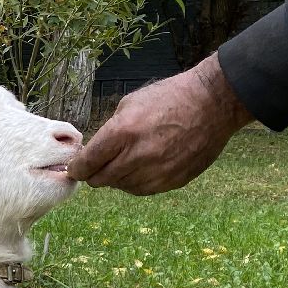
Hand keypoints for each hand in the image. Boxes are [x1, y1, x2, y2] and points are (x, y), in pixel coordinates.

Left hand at [67, 53, 255, 194]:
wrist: (212, 103)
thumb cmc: (169, 97)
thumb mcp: (130, 104)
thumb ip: (109, 132)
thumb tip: (94, 152)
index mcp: (122, 133)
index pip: (86, 165)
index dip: (77, 168)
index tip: (75, 168)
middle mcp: (137, 157)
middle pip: (100, 181)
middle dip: (94, 173)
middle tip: (98, 164)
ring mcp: (155, 172)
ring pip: (120, 186)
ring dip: (117, 177)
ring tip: (128, 159)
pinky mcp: (171, 182)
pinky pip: (141, 189)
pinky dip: (136, 181)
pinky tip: (143, 165)